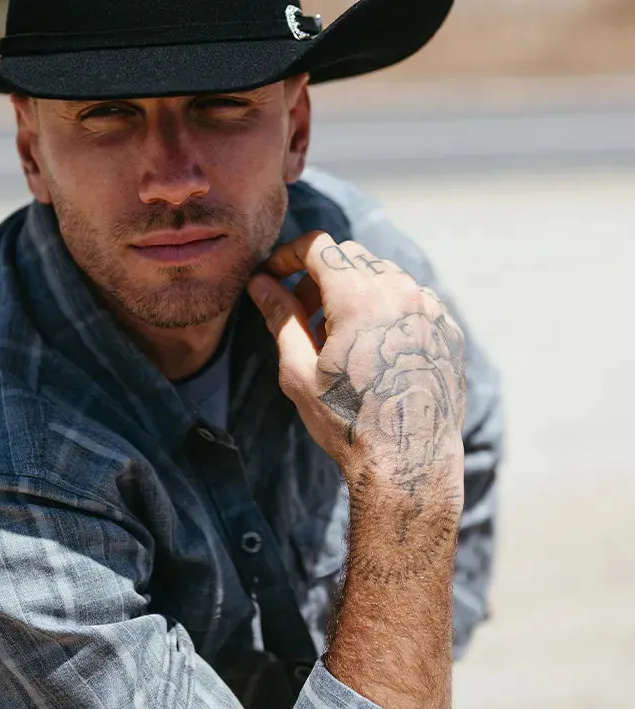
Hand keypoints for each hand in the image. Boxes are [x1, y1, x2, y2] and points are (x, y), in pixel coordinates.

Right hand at [247, 230, 465, 500]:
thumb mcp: (299, 370)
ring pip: (383, 274)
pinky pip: (410, 298)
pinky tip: (373, 349)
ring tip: (338, 337)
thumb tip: (260, 283)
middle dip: (320, 274)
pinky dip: (384, 308)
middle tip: (303, 314)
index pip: (319, 246)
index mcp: (361, 297)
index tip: (274, 276)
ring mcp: (431, 308)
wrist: (410, 462)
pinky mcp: (448, 328)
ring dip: (353, 289)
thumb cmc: (348, 421)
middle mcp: (402, 291)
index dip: (288, 256)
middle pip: (351, 256)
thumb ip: (281, 316)